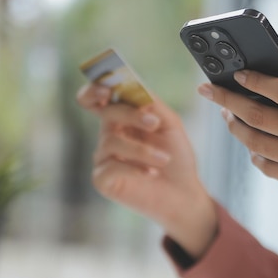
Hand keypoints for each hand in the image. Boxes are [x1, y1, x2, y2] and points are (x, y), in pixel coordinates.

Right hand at [77, 83, 217, 258]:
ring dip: (142, 150)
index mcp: (122, 118)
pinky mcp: (102, 179)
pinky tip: (151, 174)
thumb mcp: (169, 124)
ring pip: (111, 141)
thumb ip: (151, 103)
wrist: (184, 192)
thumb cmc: (176, 157)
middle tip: (155, 123)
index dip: (94, 89)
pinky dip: (135, 168)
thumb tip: (131, 84)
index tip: (106, 89)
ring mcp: (103, 157)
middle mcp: (109, 134)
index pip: (95, 97)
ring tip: (164, 160)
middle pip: (106, 113)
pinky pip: (110, 167)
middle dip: (131, 115)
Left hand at [198, 70, 277, 259]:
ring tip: (228, 118)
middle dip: (228, 101)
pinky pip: (271, 170)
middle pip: (261, 117)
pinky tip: (252, 149)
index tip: (236, 74)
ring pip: (259, 145)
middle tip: (209, 90)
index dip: (255, 81)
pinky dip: (256, 157)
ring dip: (237, 129)